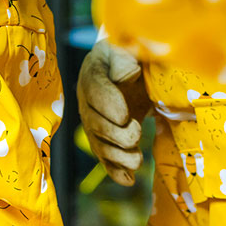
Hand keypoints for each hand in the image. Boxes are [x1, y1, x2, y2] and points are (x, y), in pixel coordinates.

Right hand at [77, 38, 147, 184]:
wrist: (130, 63)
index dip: (107, 103)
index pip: (94, 86)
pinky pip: (106, 157)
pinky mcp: (106, 138)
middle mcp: (87, 99)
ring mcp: (94, 121)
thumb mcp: (129, 44)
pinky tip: (129, 181)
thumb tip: (127, 75)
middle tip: (136, 133)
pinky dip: (117, 171)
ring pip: (99, 144)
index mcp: (93, 69)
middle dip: (115, 133)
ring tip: (137, 160)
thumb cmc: (133, 51)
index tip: (125, 114)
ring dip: (118, 156)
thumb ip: (126, 55)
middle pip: (94, 122)